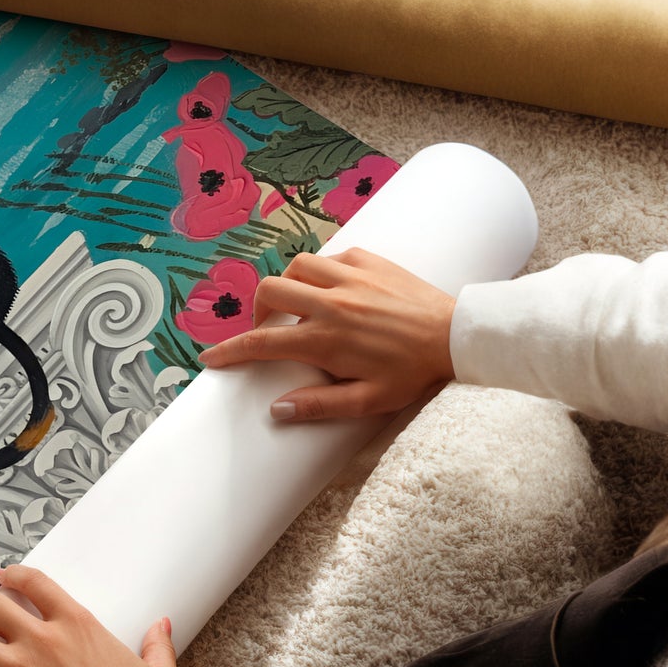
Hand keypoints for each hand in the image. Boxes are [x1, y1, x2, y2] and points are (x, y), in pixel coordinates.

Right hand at [199, 248, 455, 421]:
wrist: (456, 336)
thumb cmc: (413, 373)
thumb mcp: (368, 400)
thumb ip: (320, 405)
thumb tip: (276, 409)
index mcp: (325, 339)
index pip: (262, 343)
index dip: (230, 351)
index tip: (211, 358)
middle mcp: (330, 303)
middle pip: (270, 292)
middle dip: (257, 310)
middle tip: (268, 329)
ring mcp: (349, 277)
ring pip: (296, 266)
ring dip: (289, 285)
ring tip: (299, 305)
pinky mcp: (369, 260)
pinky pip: (330, 257)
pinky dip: (322, 271)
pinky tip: (333, 289)